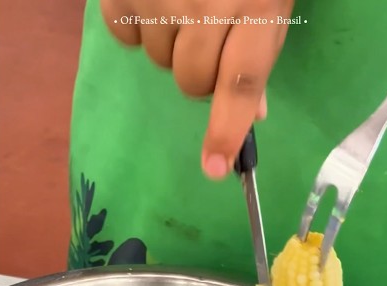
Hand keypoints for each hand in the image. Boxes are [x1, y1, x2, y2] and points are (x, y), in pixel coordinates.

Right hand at [100, 0, 292, 178]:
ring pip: (159, 60)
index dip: (227, 130)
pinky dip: (134, 25)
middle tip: (210, 35)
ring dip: (169, 44)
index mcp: (257, 6)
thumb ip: (262, 47)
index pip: (240, 84)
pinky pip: (124, 35)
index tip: (215, 169)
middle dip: (201, 73)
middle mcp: (209, 4)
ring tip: (181, 5)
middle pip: (193, 81)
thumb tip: (253, 114)